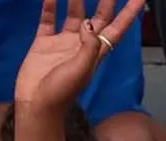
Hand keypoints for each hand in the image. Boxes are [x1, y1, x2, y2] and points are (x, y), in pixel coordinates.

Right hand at [12, 0, 144, 111]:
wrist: (36, 106)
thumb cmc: (62, 93)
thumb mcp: (81, 70)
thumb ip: (89, 46)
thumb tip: (88, 23)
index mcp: (96, 52)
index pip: (118, 27)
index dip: (130, 12)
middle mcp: (82, 44)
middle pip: (99, 16)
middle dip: (107, 0)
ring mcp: (63, 42)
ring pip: (73, 13)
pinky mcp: (44, 43)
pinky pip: (48, 20)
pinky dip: (49, 6)